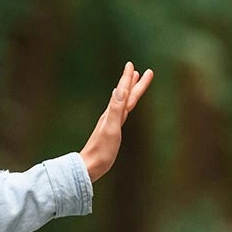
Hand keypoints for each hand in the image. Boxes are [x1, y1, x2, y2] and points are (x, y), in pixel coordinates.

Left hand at [79, 62, 152, 180]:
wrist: (90, 166)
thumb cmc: (101, 151)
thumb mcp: (111, 128)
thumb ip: (116, 109)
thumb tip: (119, 89)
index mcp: (113, 113)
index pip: (123, 92)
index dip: (127, 79)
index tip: (131, 65)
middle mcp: (111, 115)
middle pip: (125, 95)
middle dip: (133, 83)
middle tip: (141, 71)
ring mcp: (111, 122)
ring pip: (123, 101)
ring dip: (129, 90)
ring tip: (133, 80)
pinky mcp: (111, 130)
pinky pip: (121, 111)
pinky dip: (124, 103)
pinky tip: (122, 103)